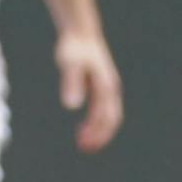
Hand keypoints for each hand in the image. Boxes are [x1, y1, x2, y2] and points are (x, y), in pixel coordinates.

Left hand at [55, 31, 123, 153]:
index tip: (84, 144)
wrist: (80, 32)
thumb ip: (71, 84)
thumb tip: (71, 106)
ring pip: (109, 115)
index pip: (106, 116)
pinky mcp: (102, 86)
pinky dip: (96, 121)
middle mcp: (111, 89)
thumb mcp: (70, 65)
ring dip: (98, 130)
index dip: (97, 132)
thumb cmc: (74, 48)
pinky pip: (104, 109)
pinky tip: (83, 127)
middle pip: (112, 119)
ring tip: (82, 142)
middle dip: (100, 136)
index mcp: (106, 87)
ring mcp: (108, 87)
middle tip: (84, 148)